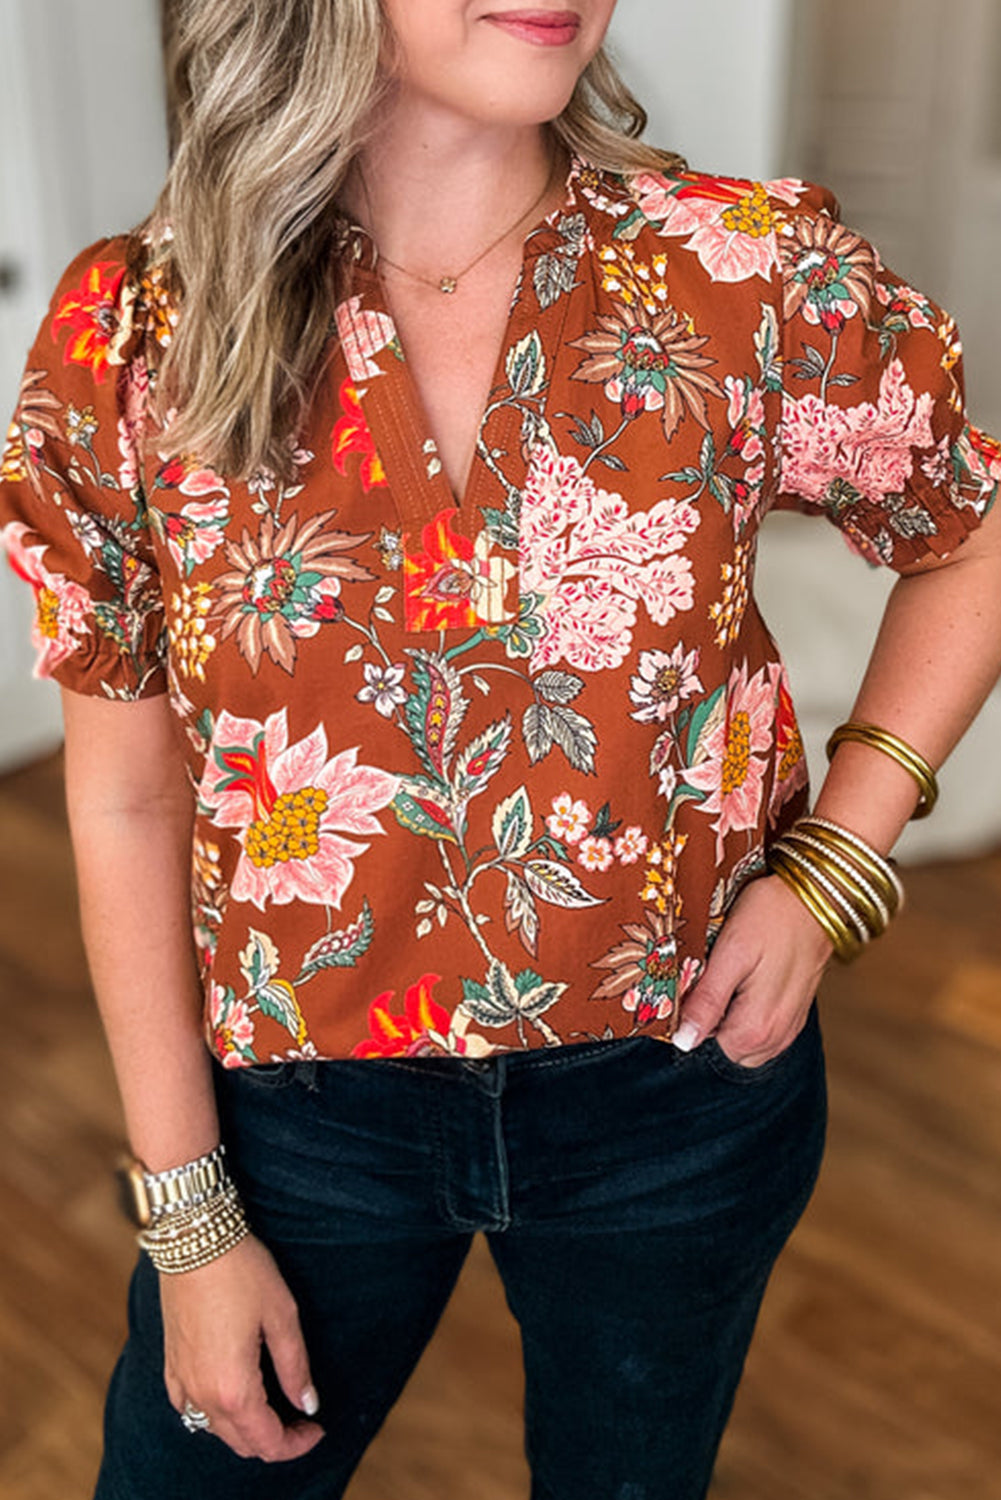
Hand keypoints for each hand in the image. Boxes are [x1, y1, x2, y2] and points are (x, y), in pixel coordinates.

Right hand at [161, 1233, 324, 1461]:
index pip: (268, 1442)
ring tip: (273, 1408)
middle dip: (275, 1440)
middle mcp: (202, 1394)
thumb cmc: (242, 1271)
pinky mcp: (170, 1364)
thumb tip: (308, 1404)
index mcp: (234, 1388)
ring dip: (245, 1429)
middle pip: (241, 1443)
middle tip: (301, 1418)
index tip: (317, 1427)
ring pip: (214, 1430)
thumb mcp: (282, 1315)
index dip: (297, 1443)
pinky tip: (231, 1397)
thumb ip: (295, 1367)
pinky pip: (189, 1409)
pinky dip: (213, 1415)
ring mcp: (181, 1380)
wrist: (193, 1238)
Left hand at [673, 874, 832, 1066]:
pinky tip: (742, 987)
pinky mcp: (795, 1013)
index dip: (687, 1026)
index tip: (683, 995)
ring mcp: (789, 1026)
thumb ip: (708, 1001)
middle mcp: (776, 1037)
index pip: (705, 1051)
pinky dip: (746, 1019)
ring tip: (723, 982)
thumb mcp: (730, 953)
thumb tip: (685, 1041)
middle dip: (707, 1027)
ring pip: (745, 1047)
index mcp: (755, 1028)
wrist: (817, 897)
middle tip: (702, 984)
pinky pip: (764, 1033)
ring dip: (727, 1023)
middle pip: (725, 1053)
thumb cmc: (770, 916)